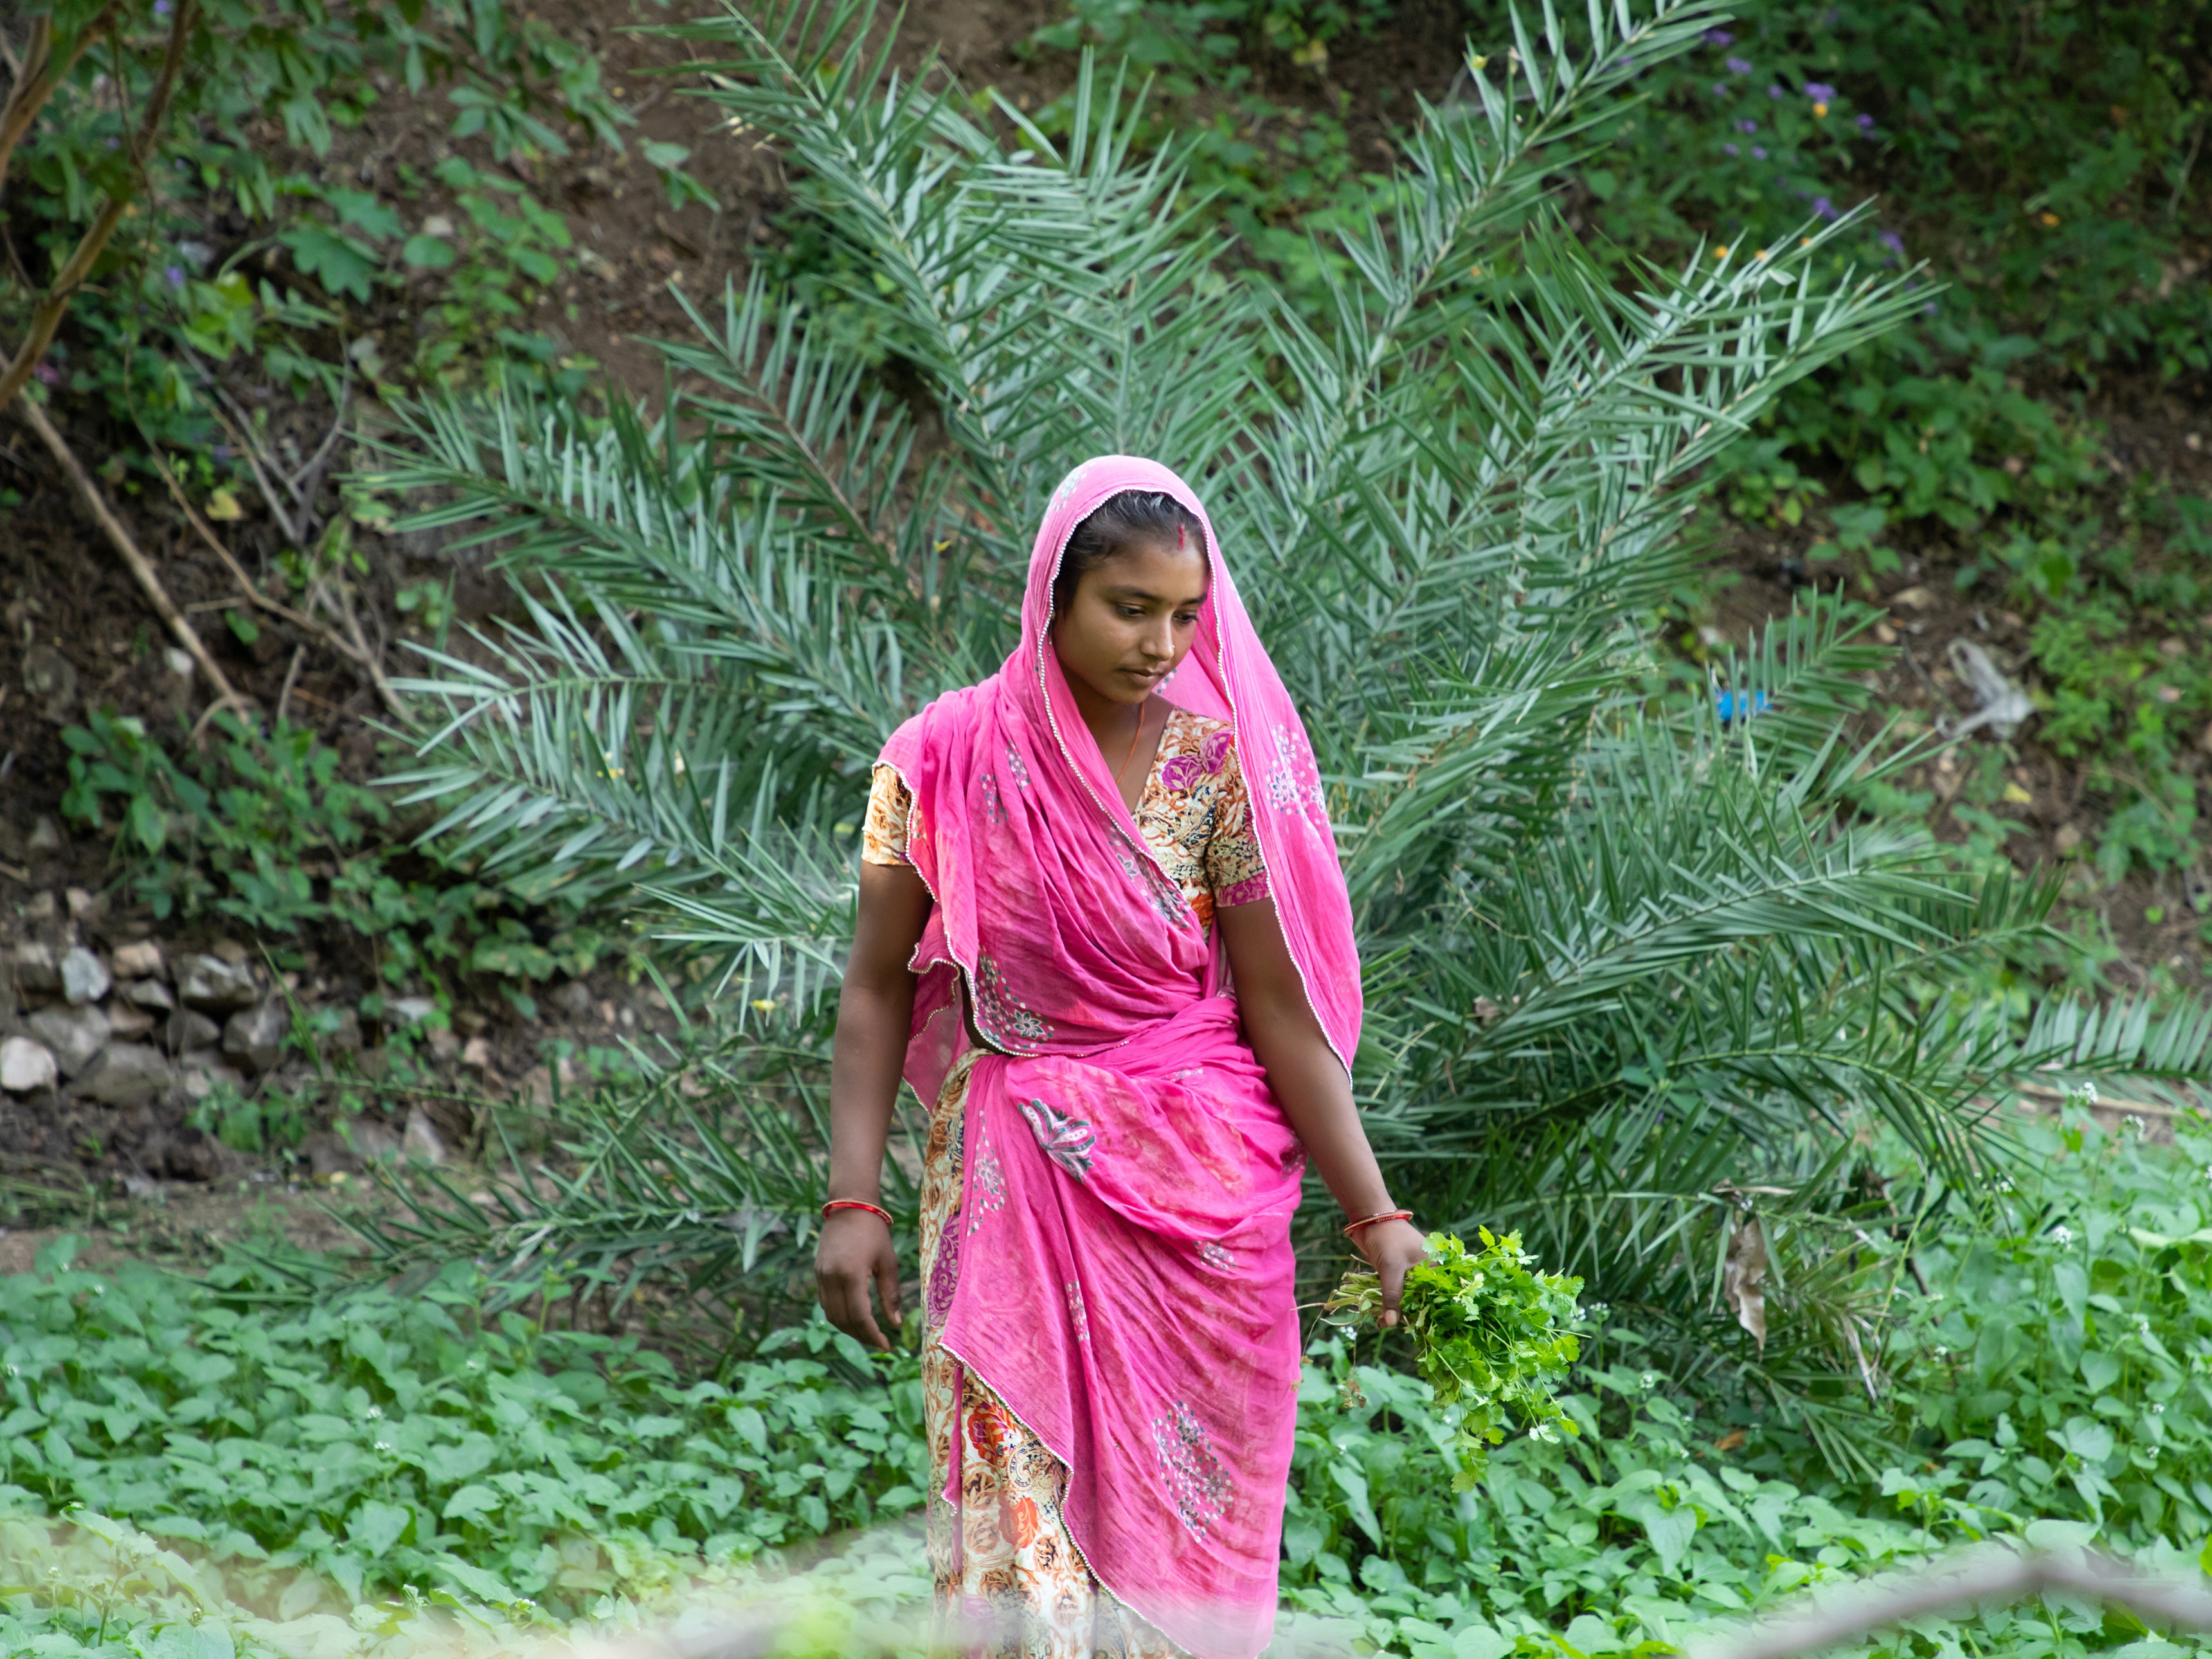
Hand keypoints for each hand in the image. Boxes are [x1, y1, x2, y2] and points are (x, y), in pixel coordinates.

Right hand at [815, 1208, 901, 1350]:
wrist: (849, 1205)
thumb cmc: (874, 1231)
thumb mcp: (888, 1262)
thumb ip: (890, 1294)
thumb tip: (895, 1323)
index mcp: (851, 1275)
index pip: (859, 1316)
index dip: (872, 1335)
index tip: (886, 1346)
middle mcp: (831, 1278)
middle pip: (843, 1320)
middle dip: (861, 1335)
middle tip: (879, 1342)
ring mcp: (821, 1276)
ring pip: (831, 1315)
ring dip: (849, 1328)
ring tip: (868, 1333)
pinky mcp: (818, 1273)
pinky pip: (826, 1303)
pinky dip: (839, 1315)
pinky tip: (854, 1317)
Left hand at [1354, 1218, 1428, 1327]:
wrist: (1369, 1221)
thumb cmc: (1387, 1238)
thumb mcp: (1391, 1267)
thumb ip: (1392, 1295)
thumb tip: (1391, 1323)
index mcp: (1435, 1268)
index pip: (1440, 1296)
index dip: (1434, 1314)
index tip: (1427, 1332)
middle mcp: (1427, 1273)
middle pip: (1424, 1301)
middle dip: (1413, 1317)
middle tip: (1402, 1331)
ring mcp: (1412, 1275)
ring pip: (1409, 1300)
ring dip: (1398, 1312)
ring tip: (1385, 1324)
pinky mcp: (1398, 1276)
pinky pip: (1397, 1295)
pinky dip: (1390, 1305)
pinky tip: (1381, 1317)